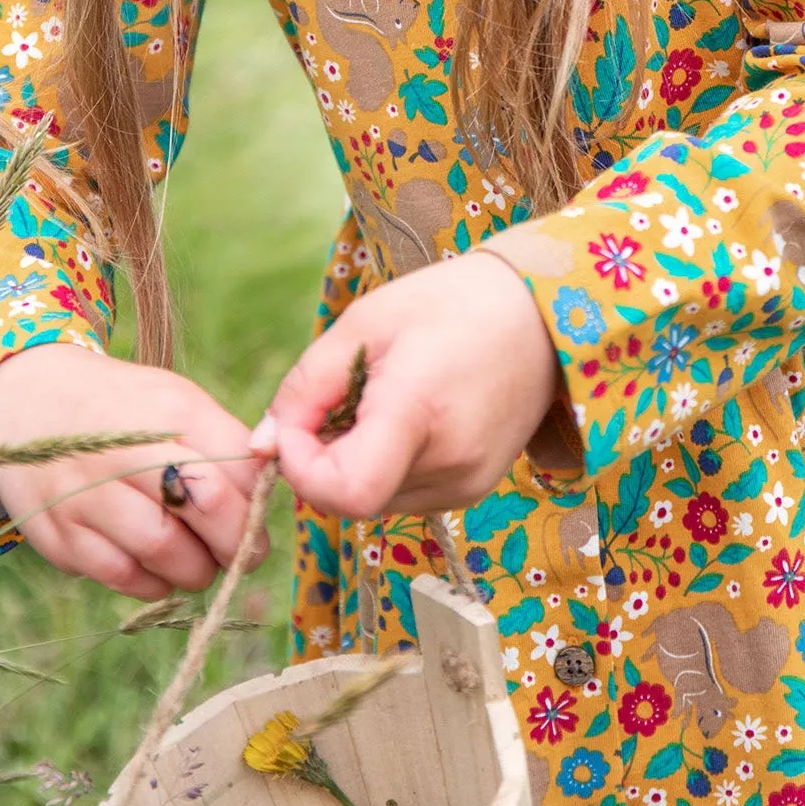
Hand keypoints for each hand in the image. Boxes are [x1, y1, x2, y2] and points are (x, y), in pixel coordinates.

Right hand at [0, 345, 266, 599]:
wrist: (25, 401)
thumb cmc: (123, 409)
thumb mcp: (177, 402)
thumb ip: (226, 444)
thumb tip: (272, 493)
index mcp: (167, 411)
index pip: (236, 469)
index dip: (258, 506)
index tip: (259, 519)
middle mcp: (124, 449)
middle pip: (207, 509)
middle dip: (238, 544)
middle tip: (243, 551)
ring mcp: (85, 495)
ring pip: (166, 554)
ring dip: (197, 569)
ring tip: (198, 557)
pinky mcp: (57, 536)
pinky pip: (123, 578)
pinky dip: (152, 582)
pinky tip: (155, 563)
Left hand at [251, 251, 561, 517]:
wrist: (541, 313)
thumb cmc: (449, 304)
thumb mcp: (364, 323)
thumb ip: (306, 388)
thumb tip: (263, 446)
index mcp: (418, 413)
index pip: (344, 492)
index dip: (301, 468)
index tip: (294, 425)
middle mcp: (449, 464)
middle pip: (350, 498)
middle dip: (322, 459)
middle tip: (336, 400)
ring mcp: (468, 484)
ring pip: (374, 501)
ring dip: (354, 463)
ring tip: (378, 400)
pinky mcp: (476, 489)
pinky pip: (405, 495)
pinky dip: (386, 466)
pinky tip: (405, 418)